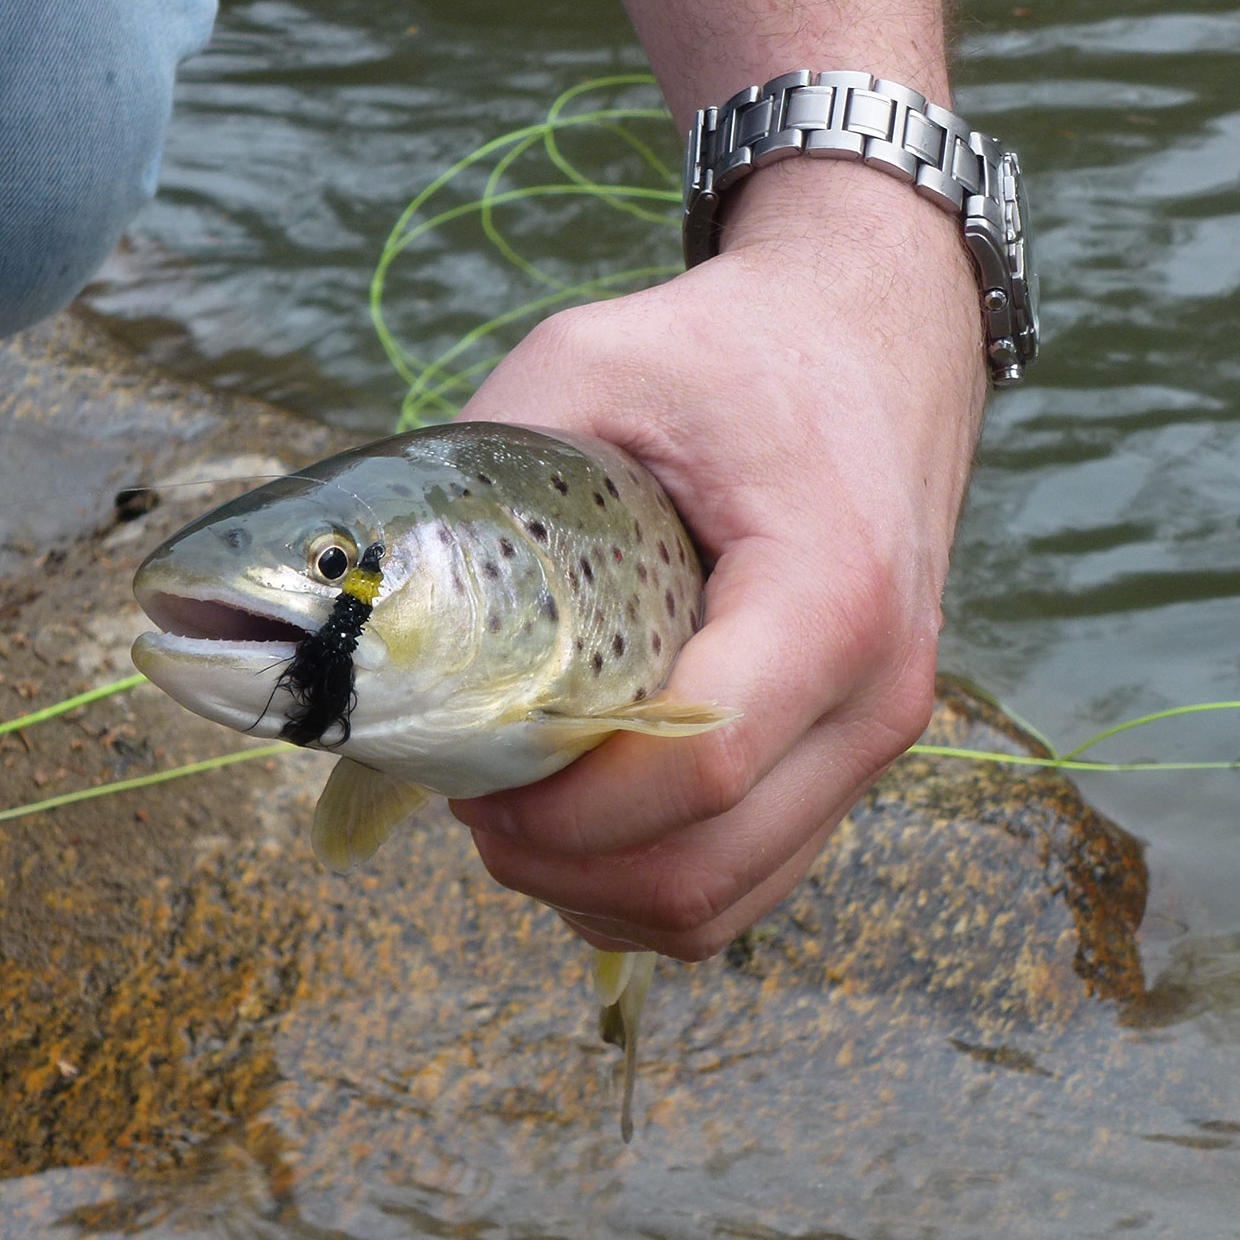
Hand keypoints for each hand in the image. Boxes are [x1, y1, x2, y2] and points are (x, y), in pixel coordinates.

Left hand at [449, 158, 987, 960]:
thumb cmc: (738, 350)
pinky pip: (752, 879)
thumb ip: (479, 460)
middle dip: (559, 863)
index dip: (564, 810)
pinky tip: (586, 820)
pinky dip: (655, 882)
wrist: (880, 339)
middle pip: (703, 868)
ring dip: (599, 887)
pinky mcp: (855, 756)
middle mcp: (874, 689)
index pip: (697, 766)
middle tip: (472, 803)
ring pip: (725, 901)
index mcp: (828, 591)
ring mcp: (878, 736)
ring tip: (518, 812)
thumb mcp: (593, 359)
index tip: (469, 781)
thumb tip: (360, 577)